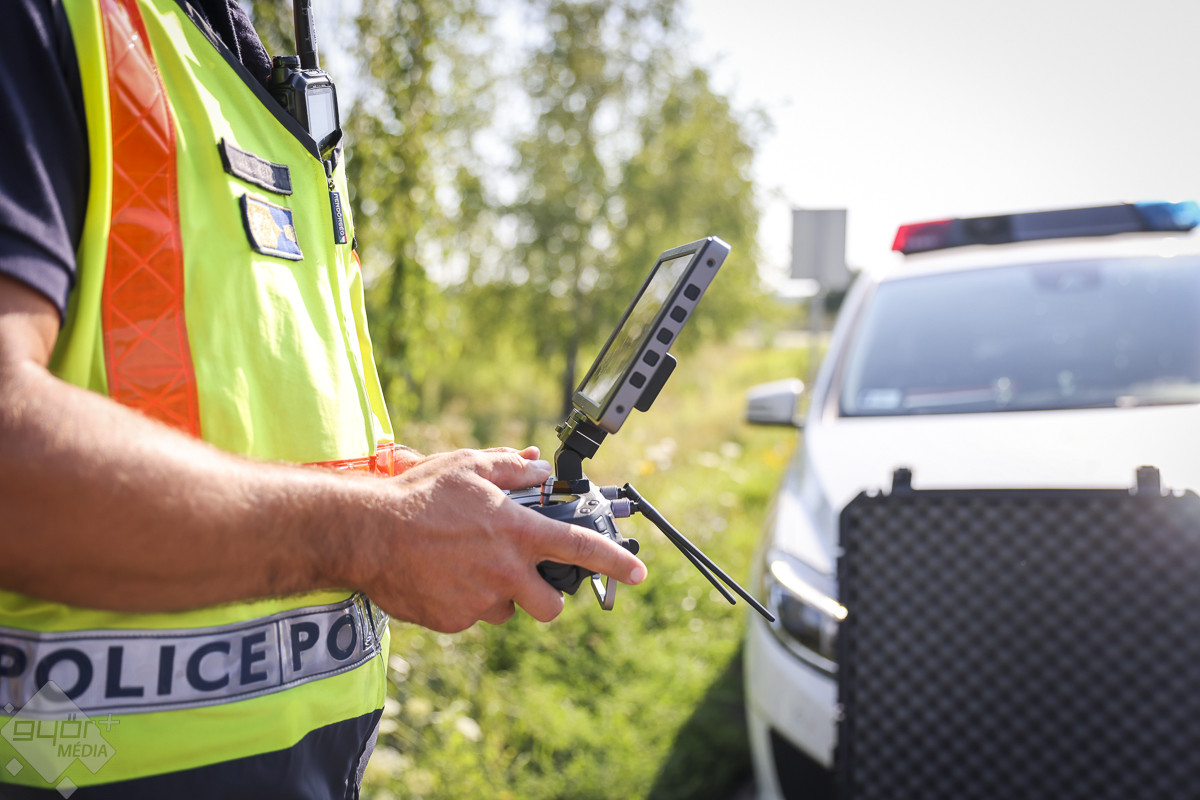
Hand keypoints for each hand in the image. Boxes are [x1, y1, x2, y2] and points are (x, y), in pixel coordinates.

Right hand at [346, 447, 646, 632]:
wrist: (366, 534)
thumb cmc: (418, 496)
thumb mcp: (469, 467)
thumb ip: (511, 469)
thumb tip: (538, 467)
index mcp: (518, 532)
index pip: (580, 549)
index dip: (615, 562)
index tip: (639, 573)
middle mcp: (506, 571)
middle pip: (551, 606)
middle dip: (545, 598)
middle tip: (524, 578)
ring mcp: (480, 601)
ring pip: (507, 610)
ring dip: (498, 595)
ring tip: (466, 567)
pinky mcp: (454, 621)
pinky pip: (471, 616)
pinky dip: (463, 601)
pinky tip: (441, 576)